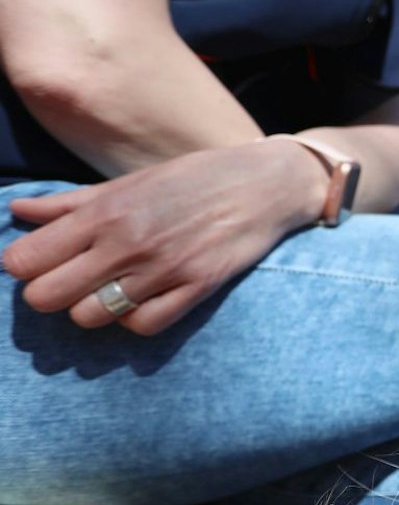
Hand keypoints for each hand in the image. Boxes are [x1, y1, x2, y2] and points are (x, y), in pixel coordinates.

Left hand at [3, 140, 322, 334]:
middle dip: (50, 293)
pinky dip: (136, 319)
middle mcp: (127, 241)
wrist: (266, 183)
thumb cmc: (194, 179)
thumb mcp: (129, 182)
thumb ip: (70, 203)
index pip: (25, 259)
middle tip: (71, 282)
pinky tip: (144, 300)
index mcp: (105, 211)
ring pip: (89, 317)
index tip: (44, 261)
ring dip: (93, 309)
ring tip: (110, 291)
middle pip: (46, 297)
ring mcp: (163, 268)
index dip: (26, 265)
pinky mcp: (197, 287)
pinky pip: (142, 325)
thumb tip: (17, 209)